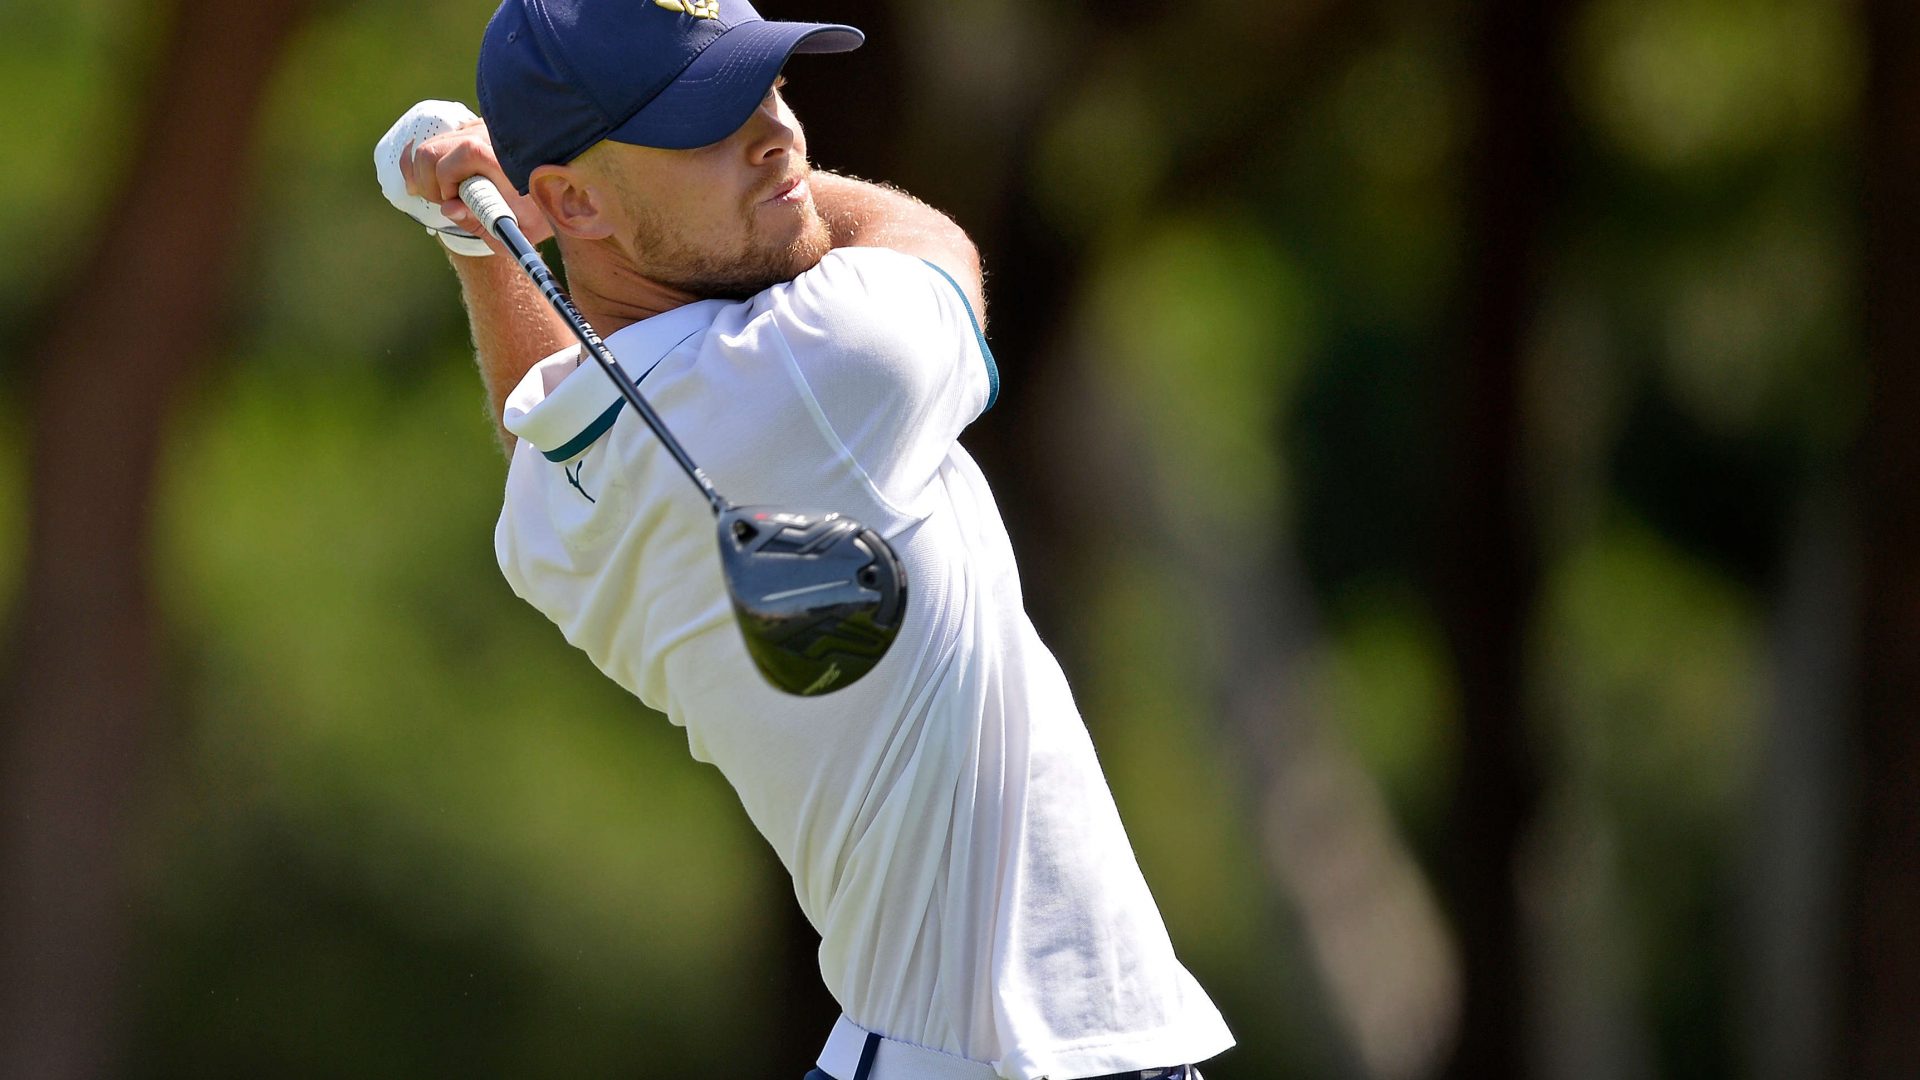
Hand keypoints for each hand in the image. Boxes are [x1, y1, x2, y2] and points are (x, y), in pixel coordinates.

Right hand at [374, 101, 552, 255]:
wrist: (573, 184)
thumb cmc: (547, 209)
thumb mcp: (517, 226)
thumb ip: (478, 221)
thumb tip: (448, 210)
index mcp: (491, 155)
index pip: (442, 168)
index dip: (441, 192)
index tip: (454, 206)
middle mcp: (484, 133)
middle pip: (430, 151)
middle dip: (428, 180)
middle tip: (445, 201)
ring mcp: (482, 126)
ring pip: (436, 142)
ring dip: (432, 168)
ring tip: (446, 191)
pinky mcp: (483, 126)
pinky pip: (450, 138)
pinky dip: (443, 157)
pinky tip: (450, 175)